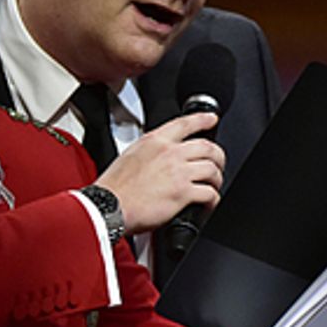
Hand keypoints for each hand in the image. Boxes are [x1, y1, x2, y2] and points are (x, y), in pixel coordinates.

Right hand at [94, 113, 224, 234]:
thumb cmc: (114, 187)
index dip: (203, 119)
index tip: (212, 119)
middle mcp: (170, 153)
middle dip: (218, 156)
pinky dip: (213, 200)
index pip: (185, 123)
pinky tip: (208, 203)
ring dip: (217, 179)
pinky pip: (209, 193)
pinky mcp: (183, 193)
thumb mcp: (129, 155)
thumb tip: (160, 157)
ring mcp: (178, 172)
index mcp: (155, 141)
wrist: (108, 207)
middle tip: (218, 164)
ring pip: (212, 170)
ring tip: (213, 186)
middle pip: (208, 147)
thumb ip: (150, 151)